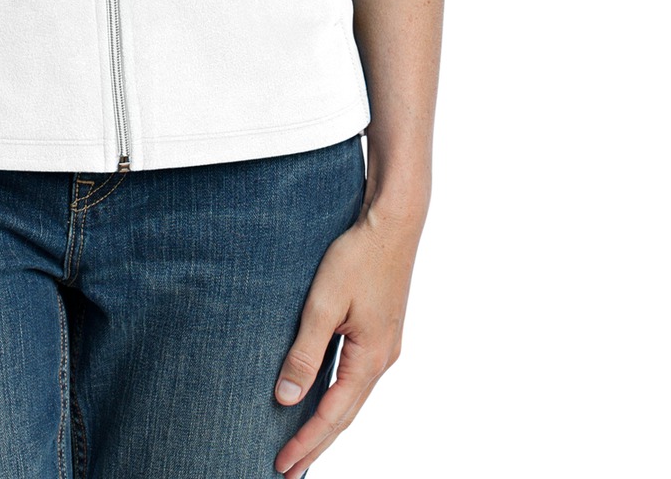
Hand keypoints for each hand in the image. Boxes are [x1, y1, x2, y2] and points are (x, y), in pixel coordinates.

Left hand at [272, 198, 424, 476]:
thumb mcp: (324, 304)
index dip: (305, 443)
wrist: (393, 222)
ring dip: (327, 424)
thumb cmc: (358, 256)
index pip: (332, 416)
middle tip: (287, 471)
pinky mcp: (380, 332)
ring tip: (302, 446)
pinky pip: (355, 378)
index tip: (281, 466)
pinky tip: (323, 399)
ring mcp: (384, 347)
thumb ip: (305, 352)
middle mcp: (382, 360)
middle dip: (316, 445)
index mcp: (370, 359)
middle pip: (345, 416)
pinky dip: (337, 398)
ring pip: (351, 399)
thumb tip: (286, 398)